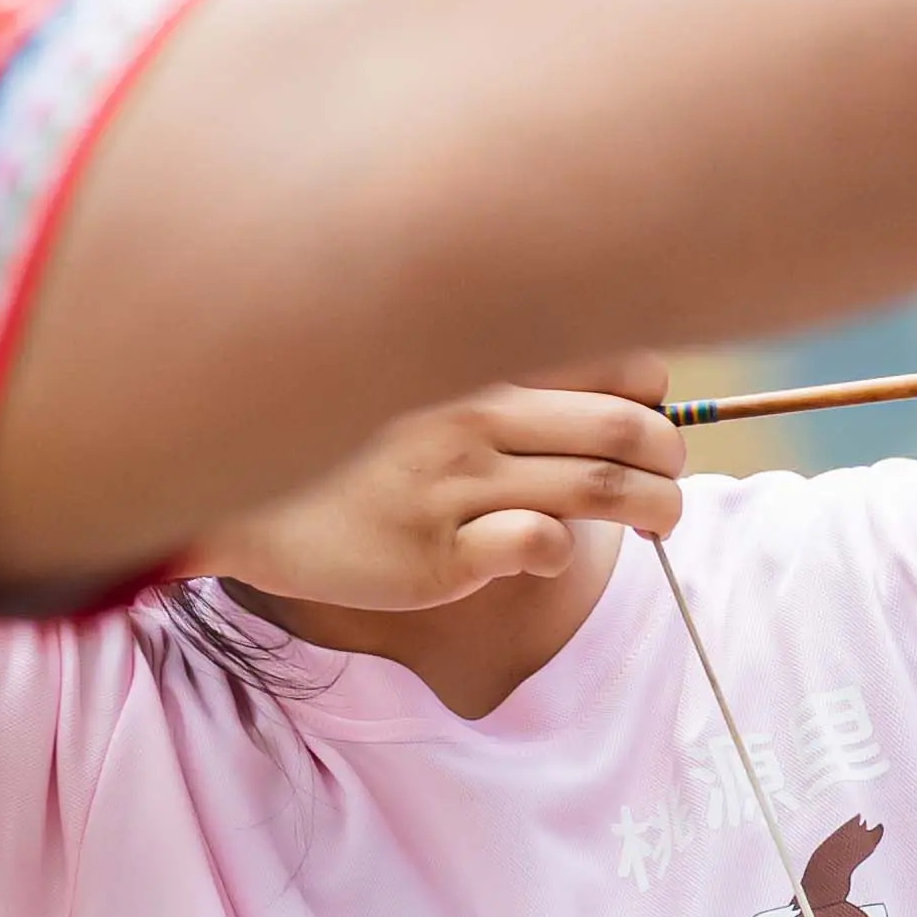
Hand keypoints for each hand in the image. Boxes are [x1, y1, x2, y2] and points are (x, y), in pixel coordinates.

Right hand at [183, 367, 683, 608]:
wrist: (246, 507)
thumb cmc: (352, 454)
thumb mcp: (424, 393)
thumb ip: (504, 389)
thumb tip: (616, 403)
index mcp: (477, 368)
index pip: (616, 363)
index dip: (653, 398)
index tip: (645, 422)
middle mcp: (473, 416)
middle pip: (627, 429)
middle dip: (671, 460)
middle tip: (667, 484)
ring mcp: (455, 485)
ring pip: (602, 487)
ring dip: (654, 509)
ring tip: (659, 522)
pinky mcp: (439, 553)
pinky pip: (539, 543)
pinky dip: (565, 548)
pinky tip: (550, 548)